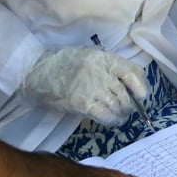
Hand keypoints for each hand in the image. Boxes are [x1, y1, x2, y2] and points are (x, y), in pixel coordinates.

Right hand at [21, 47, 148, 125]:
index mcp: (102, 58)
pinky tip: (111, 121)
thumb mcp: (87, 56)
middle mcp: (101, 72)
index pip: (132, 72)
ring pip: (118, 106)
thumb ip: (105, 66)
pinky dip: (112, 120)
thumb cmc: (61, 63)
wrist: (35, 71)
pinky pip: (106, 116)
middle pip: (126, 94)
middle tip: (127, 110)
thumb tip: (124, 84)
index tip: (141, 95)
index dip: (141, 86)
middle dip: (130, 105)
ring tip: (119, 116)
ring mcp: (92, 88)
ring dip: (121, 114)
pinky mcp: (83, 103)